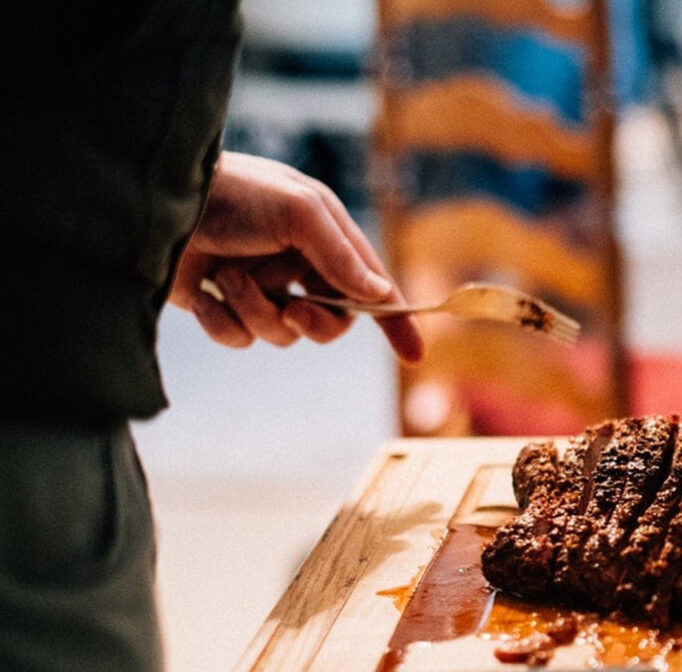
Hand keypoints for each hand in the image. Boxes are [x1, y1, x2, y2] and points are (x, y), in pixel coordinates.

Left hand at [168, 152, 423, 361]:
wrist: (156, 203)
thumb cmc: (233, 195)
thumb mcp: (298, 214)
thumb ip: (341, 256)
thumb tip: (379, 294)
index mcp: (325, 237)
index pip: (372, 286)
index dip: (395, 319)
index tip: (413, 354)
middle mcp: (296, 264)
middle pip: (331, 321)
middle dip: (312, 321)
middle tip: (292, 308)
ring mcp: (259, 286)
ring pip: (281, 333)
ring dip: (254, 311)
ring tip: (226, 278)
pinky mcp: (222, 304)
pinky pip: (239, 338)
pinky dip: (221, 320)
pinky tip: (201, 292)